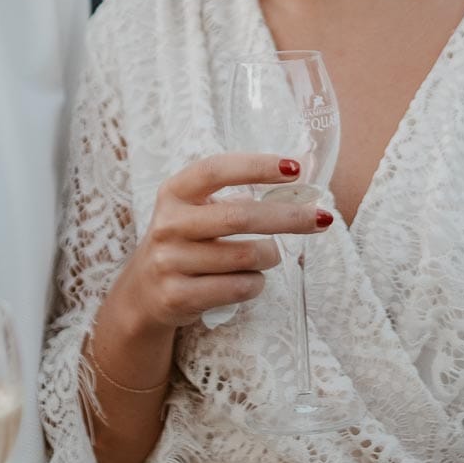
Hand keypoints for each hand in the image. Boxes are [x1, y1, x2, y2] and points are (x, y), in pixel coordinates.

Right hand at [104, 152, 333, 332]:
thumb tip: (303, 167)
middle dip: (288, 217)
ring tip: (269, 256)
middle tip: (321, 218)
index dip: (257, 166)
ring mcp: (169, 262)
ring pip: (246, 257)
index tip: (295, 167)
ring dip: (270, 256)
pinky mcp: (177, 296)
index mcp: (175, 192)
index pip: (216, 170)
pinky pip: (238, 288)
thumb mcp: (199, 210)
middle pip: (240, 216)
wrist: (143, 294)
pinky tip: (250, 280)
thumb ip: (240, 192)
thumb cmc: (187, 241)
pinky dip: (256, 283)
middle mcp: (168, 224)